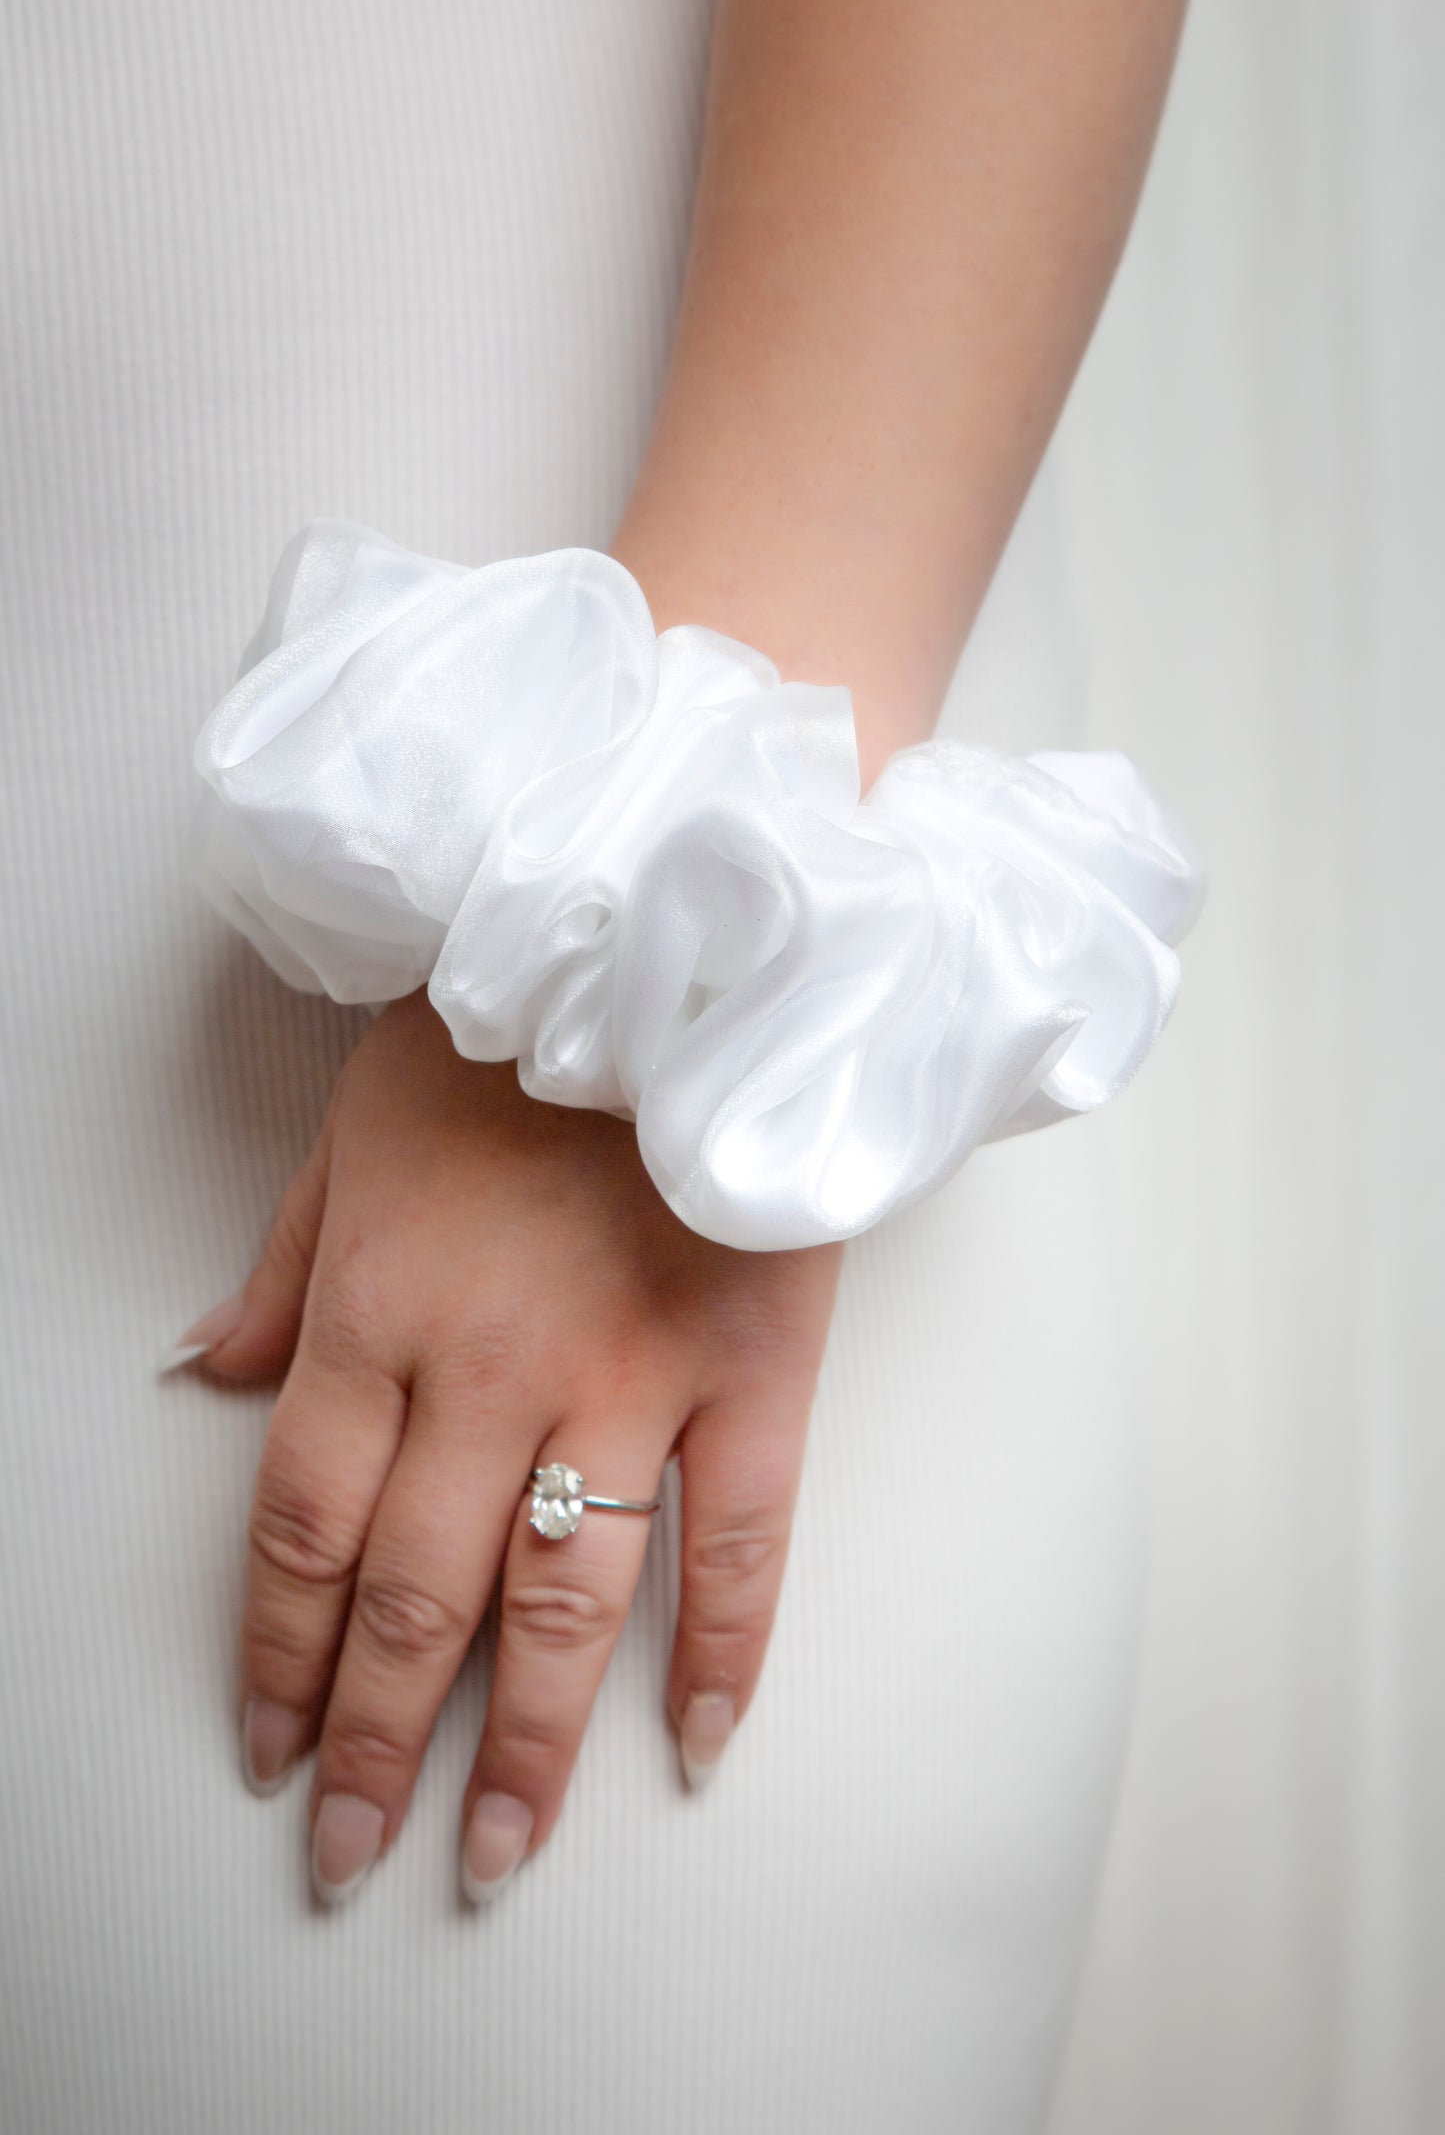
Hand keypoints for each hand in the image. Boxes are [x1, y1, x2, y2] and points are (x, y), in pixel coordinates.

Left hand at [179, 988, 840, 1904]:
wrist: (680, 937)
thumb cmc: (506, 1026)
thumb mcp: (354, 1125)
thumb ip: (283, 1268)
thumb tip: (206, 1374)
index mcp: (381, 1308)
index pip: (304, 1528)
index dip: (277, 1655)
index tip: (271, 1745)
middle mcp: (492, 1370)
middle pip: (415, 1599)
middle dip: (374, 1744)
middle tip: (352, 1852)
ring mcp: (631, 1378)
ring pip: (561, 1606)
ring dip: (521, 1747)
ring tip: (494, 1853)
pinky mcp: (753, 1369)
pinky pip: (741, 1543)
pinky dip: (722, 1654)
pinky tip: (694, 1742)